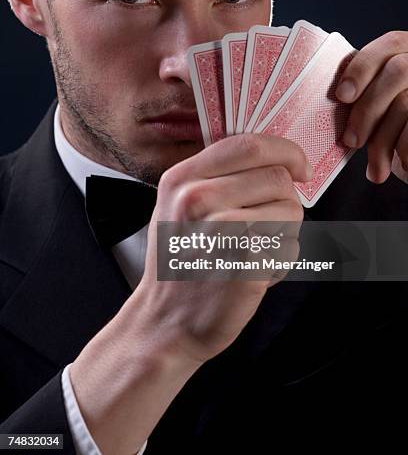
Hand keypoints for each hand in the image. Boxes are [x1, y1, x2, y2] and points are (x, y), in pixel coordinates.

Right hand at [139, 133, 311, 363]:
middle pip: (278, 177)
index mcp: (183, 178)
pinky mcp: (244, 259)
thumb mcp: (179, 206)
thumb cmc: (180, 263)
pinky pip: (289, 245)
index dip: (286, 151)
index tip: (300, 167)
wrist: (165, 321)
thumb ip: (218, 176)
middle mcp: (197, 197)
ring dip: (285, 233)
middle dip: (287, 200)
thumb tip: (278, 158)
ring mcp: (220, 228)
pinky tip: (257, 272)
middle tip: (267, 226)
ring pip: (291, 210)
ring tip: (254, 252)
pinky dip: (282, 260)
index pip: (250, 145)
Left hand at [335, 31, 407, 183]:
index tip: (342, 96)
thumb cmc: (398, 132)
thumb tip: (327, 104)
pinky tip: (403, 166)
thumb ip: (364, 94)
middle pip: (398, 71)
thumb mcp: (381, 107)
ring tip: (375, 168)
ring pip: (405, 104)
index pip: (390, 44)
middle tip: (351, 140)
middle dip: (368, 109)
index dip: (363, 67)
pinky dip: (404, 152)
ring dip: (382, 142)